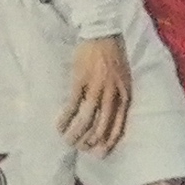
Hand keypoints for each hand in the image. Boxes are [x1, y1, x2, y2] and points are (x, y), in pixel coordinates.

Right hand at [57, 34, 133, 154]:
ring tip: (68, 141)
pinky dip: (65, 118)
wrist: (103, 31)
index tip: (99, 153)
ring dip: (76, 134)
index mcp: (124, 94)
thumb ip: (119, 96)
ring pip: (86, 119)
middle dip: (90, 141)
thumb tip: (110, 117)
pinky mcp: (81, 81)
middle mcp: (112, 94)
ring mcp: (96, 88)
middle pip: (101, 127)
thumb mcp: (125, 77)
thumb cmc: (114, 55)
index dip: (108, 142)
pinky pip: (72, 105)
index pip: (118, 126)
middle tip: (80, 148)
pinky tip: (59, 126)